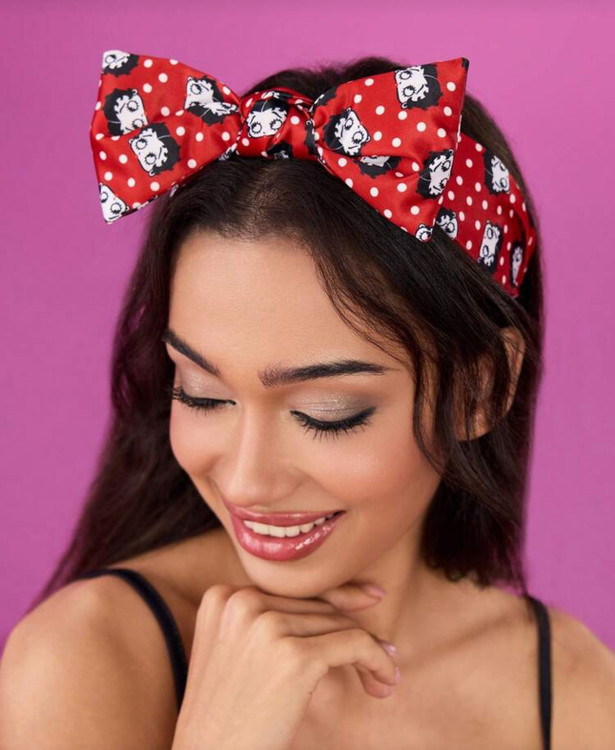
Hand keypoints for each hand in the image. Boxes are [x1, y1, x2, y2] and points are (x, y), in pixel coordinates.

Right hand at [171, 582, 398, 749]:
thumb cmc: (227, 718)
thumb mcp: (236, 653)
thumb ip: (272, 620)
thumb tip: (349, 596)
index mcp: (223, 597)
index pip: (293, 590)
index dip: (334, 599)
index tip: (368, 599)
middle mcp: (241, 603)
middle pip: (318, 608)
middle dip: (352, 633)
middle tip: (383, 658)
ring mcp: (266, 627)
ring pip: (340, 625)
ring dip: (369, 651)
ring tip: (382, 678)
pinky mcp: (295, 657)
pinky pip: (355, 645)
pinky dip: (377, 660)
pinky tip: (385, 680)